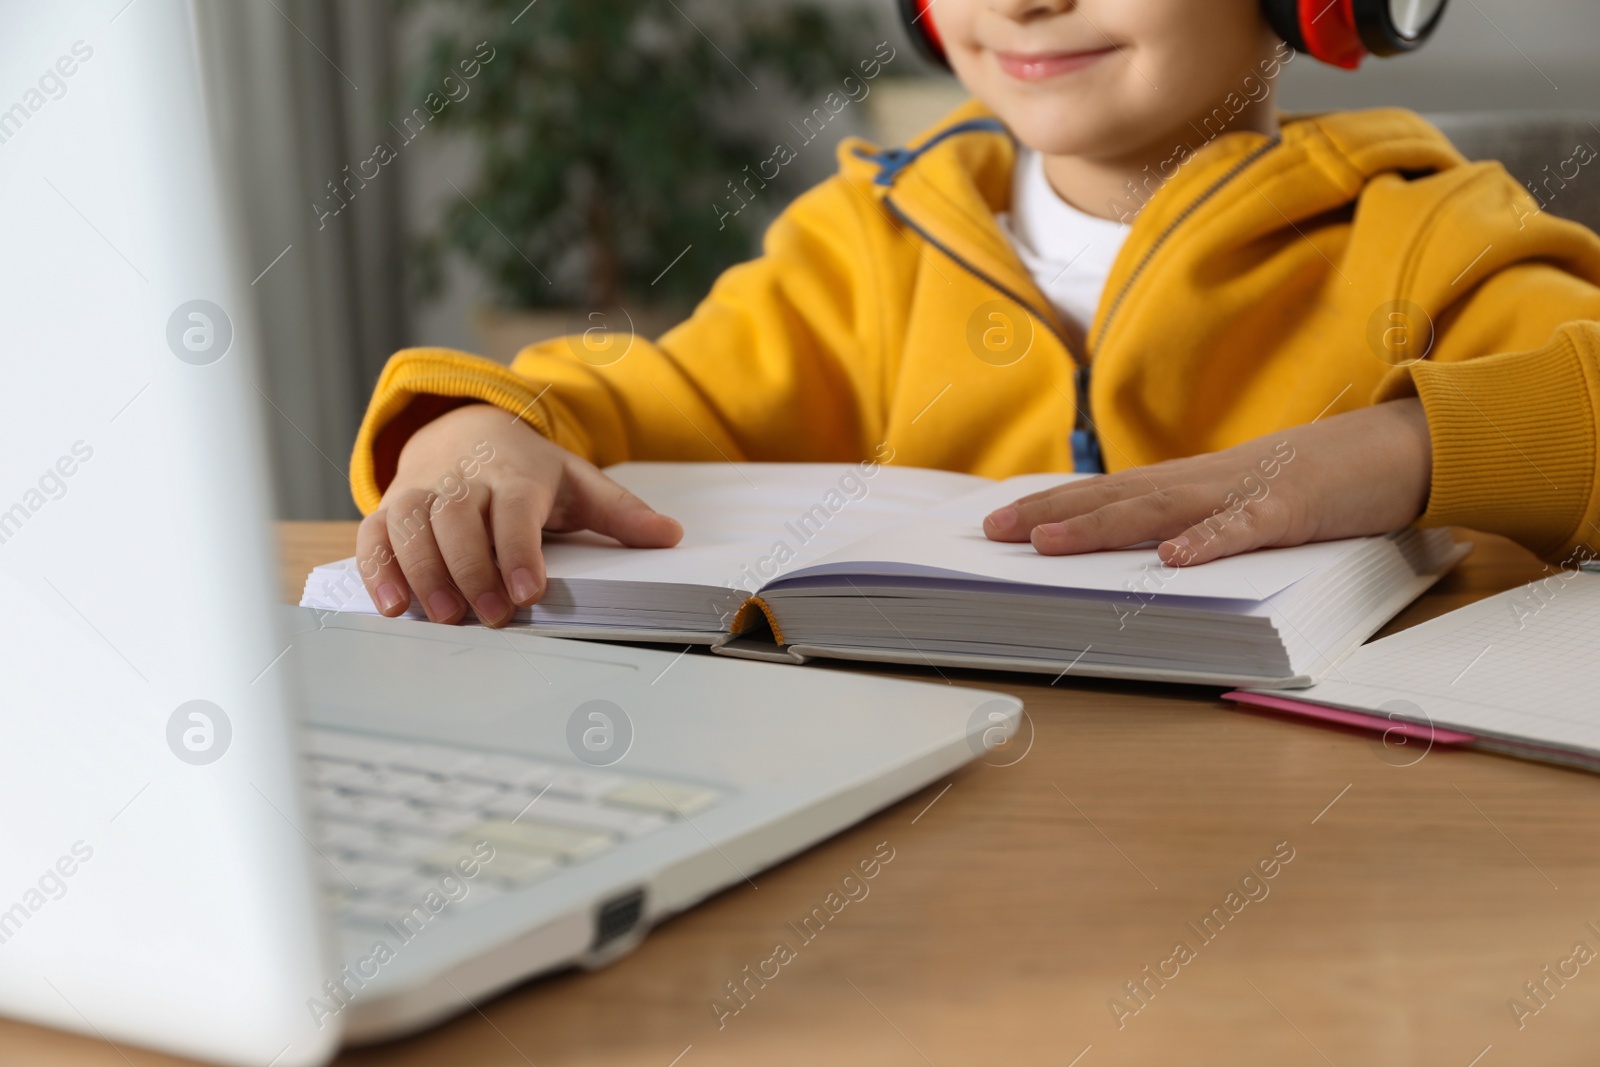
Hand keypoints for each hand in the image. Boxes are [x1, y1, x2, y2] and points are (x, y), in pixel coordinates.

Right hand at [356, 403, 681, 625]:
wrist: (467, 428)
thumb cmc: (527, 469)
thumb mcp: (578, 482)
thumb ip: (620, 512)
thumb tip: (670, 535)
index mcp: (514, 475)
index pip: (514, 510)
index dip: (518, 550)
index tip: (527, 592)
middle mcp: (463, 481)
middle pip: (457, 518)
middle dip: (470, 569)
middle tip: (488, 615)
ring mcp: (422, 492)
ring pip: (411, 524)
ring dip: (422, 570)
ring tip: (440, 615)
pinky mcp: (391, 508)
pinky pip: (375, 534)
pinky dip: (377, 569)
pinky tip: (391, 606)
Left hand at [982, 399, 1431, 565]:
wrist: (1404, 446)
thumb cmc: (1322, 481)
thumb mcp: (1246, 502)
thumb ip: (1198, 521)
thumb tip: (1145, 554)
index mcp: (1193, 483)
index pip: (1109, 492)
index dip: (1054, 504)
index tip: (999, 521)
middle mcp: (1207, 481)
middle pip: (1118, 496)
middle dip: (1053, 512)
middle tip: (993, 530)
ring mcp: (1249, 490)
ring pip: (1164, 510)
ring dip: (1104, 526)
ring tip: (1050, 542)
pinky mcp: (1295, 508)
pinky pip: (1247, 528)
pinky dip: (1210, 542)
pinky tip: (1173, 560)